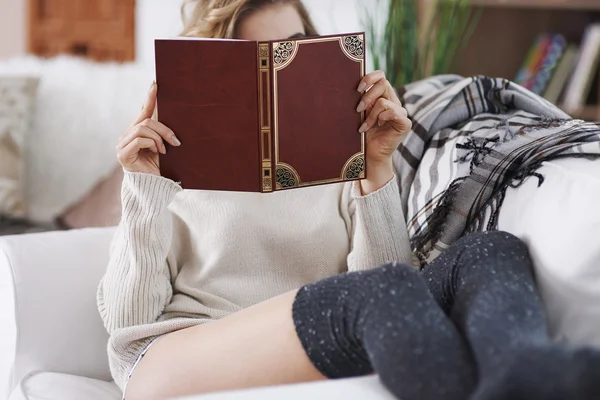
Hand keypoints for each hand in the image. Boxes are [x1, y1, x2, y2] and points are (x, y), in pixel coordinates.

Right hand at [116, 82, 180, 174]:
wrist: (154, 187)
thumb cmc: (159, 167)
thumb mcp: (163, 146)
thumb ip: (162, 133)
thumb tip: (170, 115)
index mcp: (136, 132)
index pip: (143, 111)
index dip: (149, 98)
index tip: (156, 85)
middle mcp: (126, 136)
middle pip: (145, 121)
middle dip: (164, 129)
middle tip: (175, 141)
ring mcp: (122, 144)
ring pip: (143, 129)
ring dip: (159, 138)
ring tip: (165, 150)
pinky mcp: (123, 154)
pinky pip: (139, 140)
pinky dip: (152, 144)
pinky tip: (158, 153)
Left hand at [356, 71, 411, 193]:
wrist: (369, 156)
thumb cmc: (362, 136)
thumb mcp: (359, 114)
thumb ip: (360, 100)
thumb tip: (347, 84)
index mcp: (382, 96)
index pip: (380, 76)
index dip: (370, 77)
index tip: (357, 88)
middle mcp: (393, 101)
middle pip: (383, 83)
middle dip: (367, 95)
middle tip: (358, 109)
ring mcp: (400, 112)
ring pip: (383, 101)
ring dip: (370, 114)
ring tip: (364, 126)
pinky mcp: (404, 123)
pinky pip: (394, 112)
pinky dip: (380, 118)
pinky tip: (375, 127)